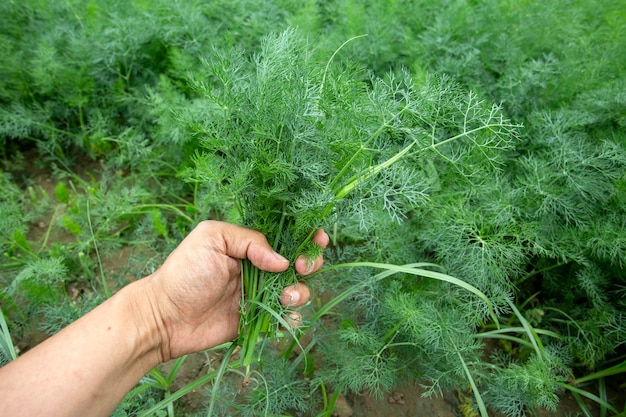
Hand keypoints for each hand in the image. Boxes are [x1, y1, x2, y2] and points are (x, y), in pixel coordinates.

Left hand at [143, 221, 327, 361]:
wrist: (165, 316)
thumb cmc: (184, 272)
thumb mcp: (212, 239)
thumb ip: (250, 241)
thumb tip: (282, 261)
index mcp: (249, 245)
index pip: (286, 236)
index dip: (307, 236)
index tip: (317, 240)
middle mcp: (259, 268)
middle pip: (300, 263)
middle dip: (310, 263)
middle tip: (302, 268)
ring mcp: (259, 295)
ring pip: (297, 291)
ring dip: (299, 292)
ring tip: (283, 296)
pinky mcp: (257, 320)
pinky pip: (285, 318)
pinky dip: (292, 318)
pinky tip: (284, 316)